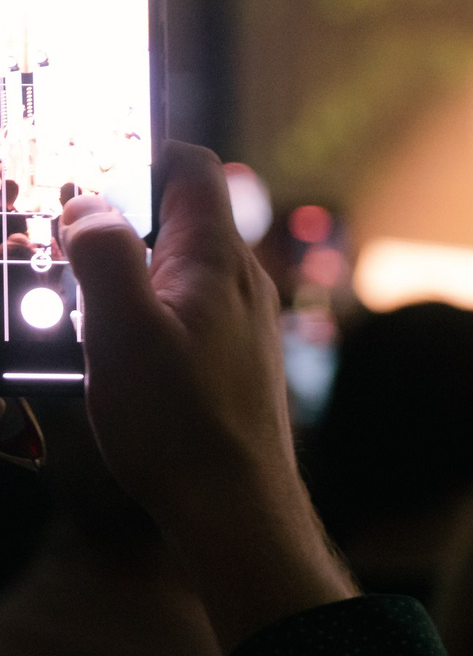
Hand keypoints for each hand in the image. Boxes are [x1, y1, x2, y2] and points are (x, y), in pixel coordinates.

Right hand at [62, 144, 352, 650]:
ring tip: (61, 293)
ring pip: (173, 269)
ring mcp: (239, 321)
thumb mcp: (123, 331)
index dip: (140, 149)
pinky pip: (178, 313)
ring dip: (119, 269)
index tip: (82, 157)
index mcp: (217, 259)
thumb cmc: (182, 422)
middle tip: (50, 232)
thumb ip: (104, 256)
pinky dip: (137, 312)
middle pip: (175, 216)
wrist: (235, 506)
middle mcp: (239, 281)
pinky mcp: (229, 360)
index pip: (191, 166)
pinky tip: (97, 345)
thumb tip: (90, 201)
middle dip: (113, 214)